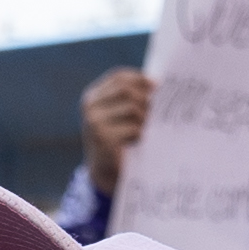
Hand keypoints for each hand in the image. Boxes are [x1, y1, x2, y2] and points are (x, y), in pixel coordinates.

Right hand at [78, 67, 150, 193]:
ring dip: (145, 118)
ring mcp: (94, 122)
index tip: (157, 86)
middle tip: (158, 109)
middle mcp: (90, 106)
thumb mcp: (120, 115)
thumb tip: (158, 84)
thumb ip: (131, 98)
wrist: (105, 172)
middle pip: (126, 90)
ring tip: (147, 128)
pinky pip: (133, 128)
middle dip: (146, 99)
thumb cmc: (118, 140)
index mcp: (93, 96)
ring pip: (132, 108)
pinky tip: (139, 141)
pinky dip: (141, 134)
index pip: (118, 77)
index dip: (139, 78)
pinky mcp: (103, 138)